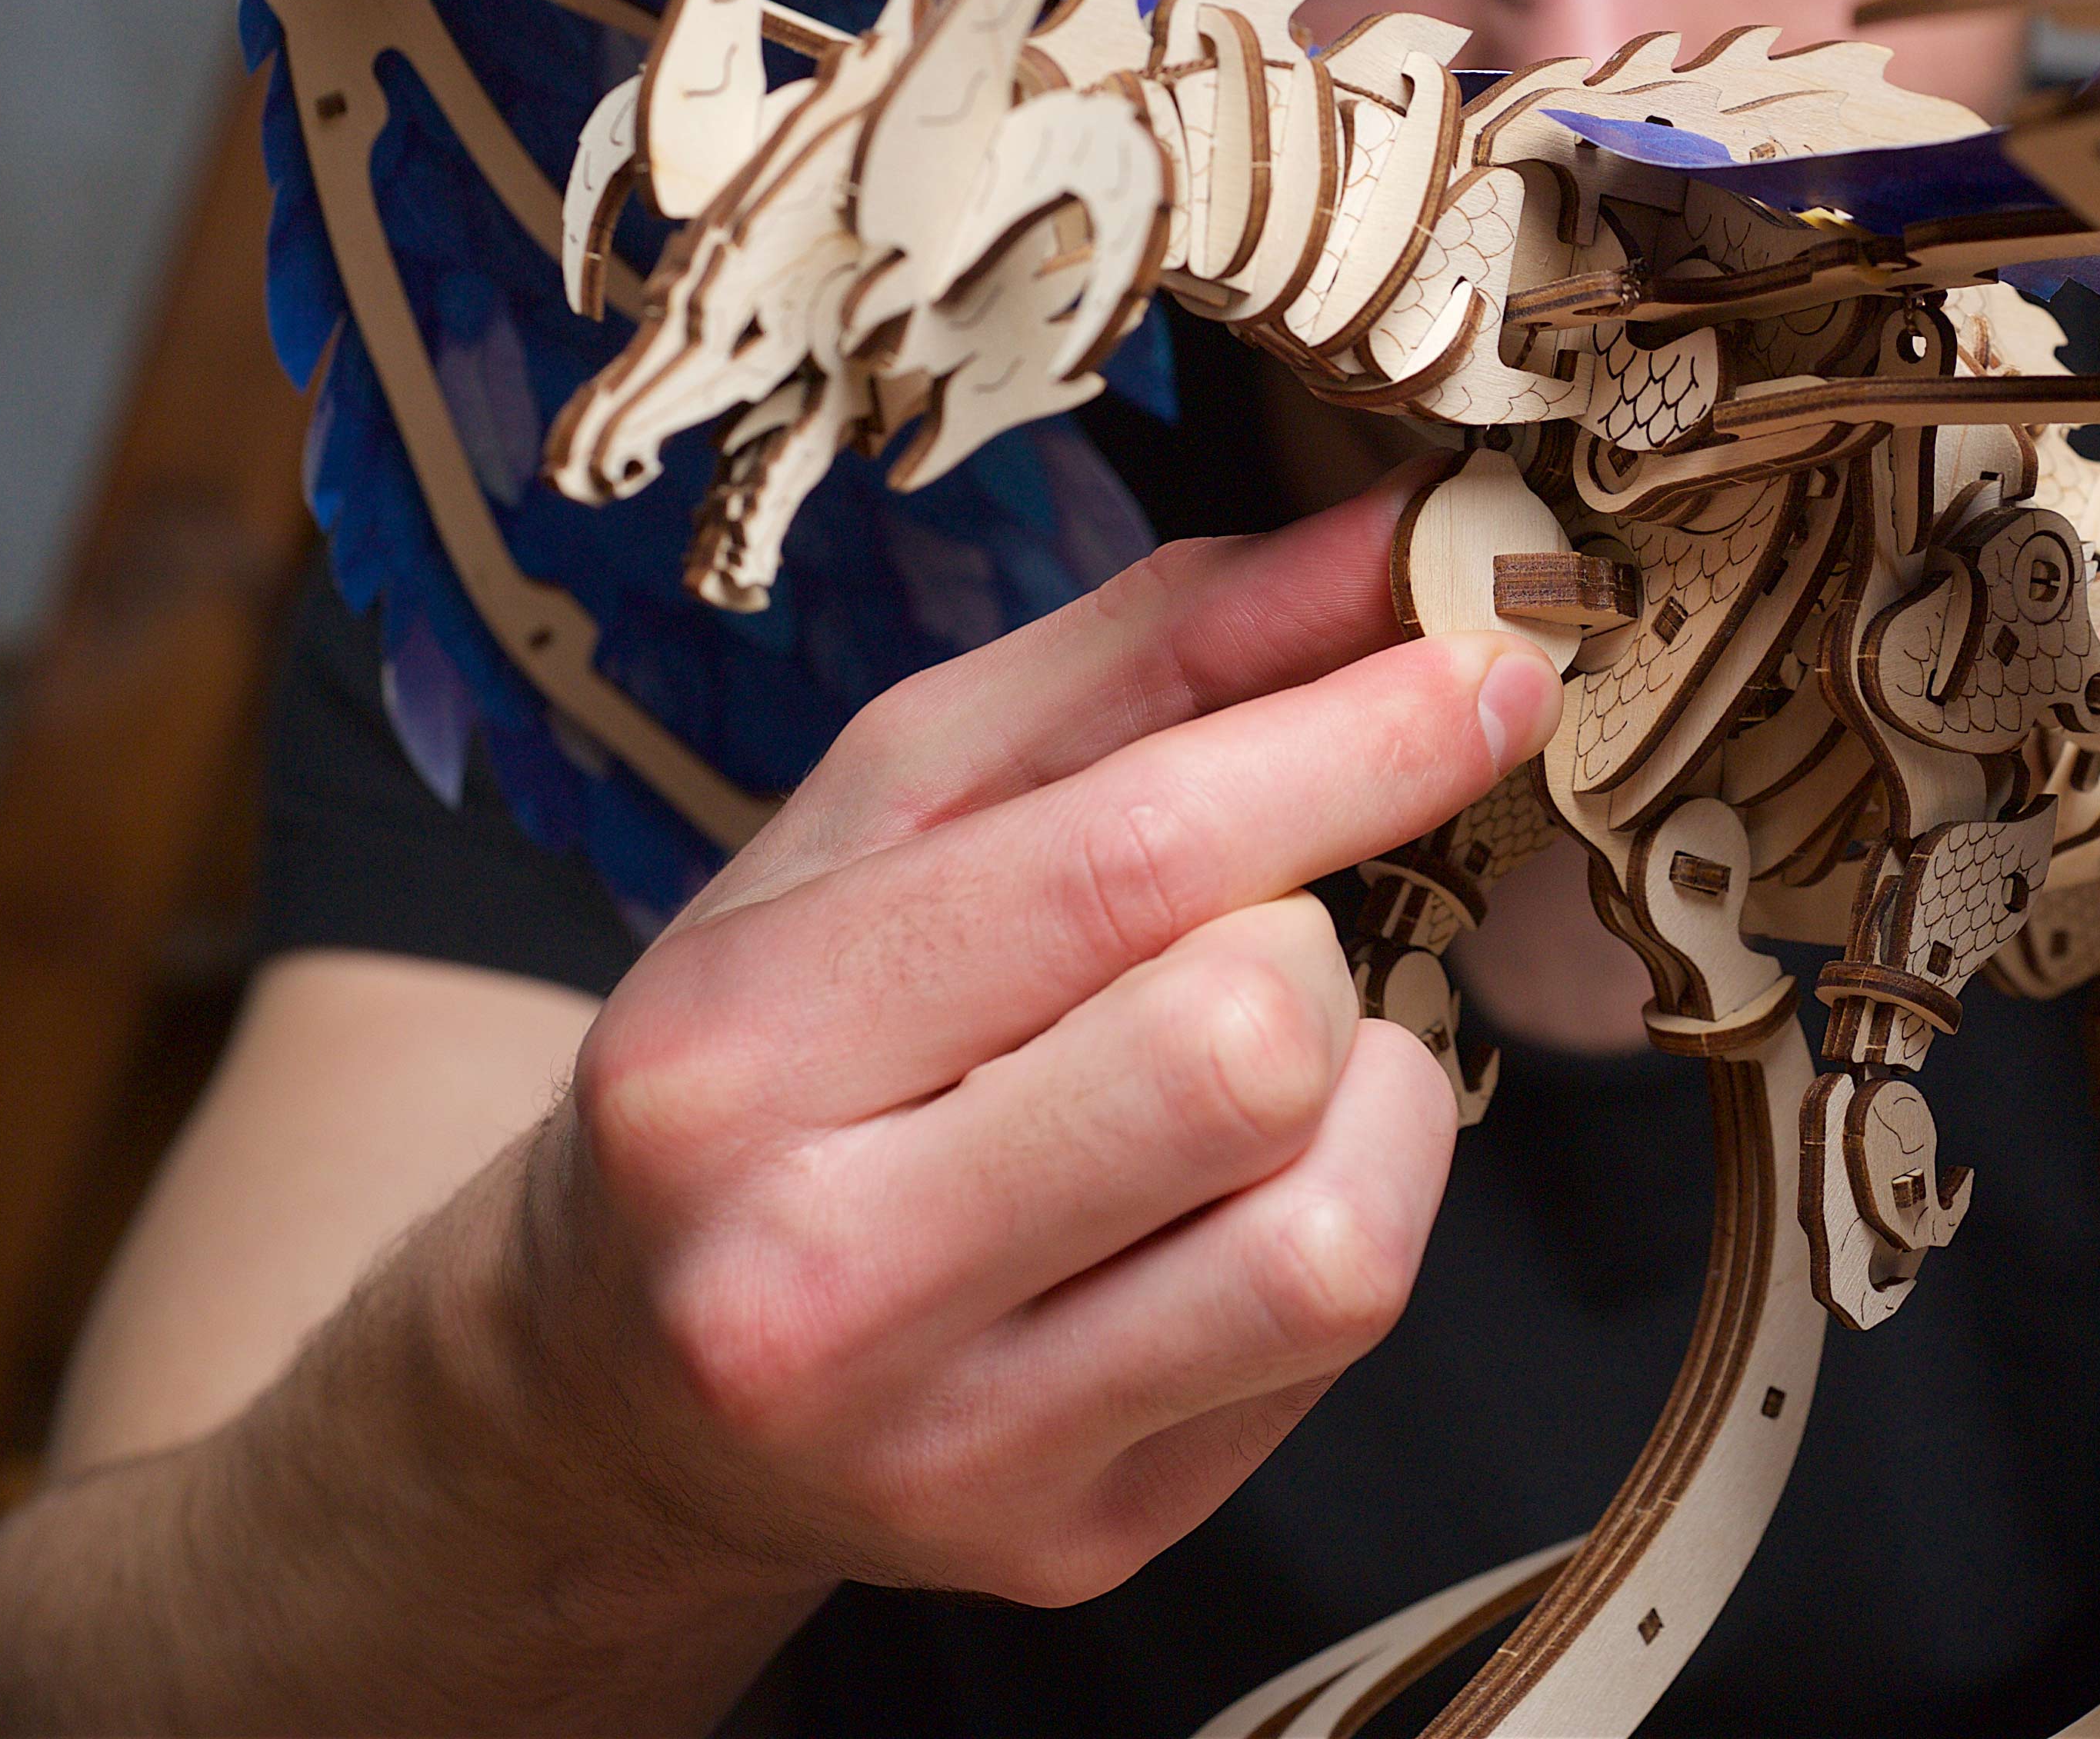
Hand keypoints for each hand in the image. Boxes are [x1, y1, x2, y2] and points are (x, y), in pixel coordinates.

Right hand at [520, 471, 1560, 1606]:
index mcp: (737, 1055)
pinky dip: (1338, 1211)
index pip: (1123, 865)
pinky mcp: (1081, 1545)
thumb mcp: (891, 812)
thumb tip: (1390, 553)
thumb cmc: (771, 1051)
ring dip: (1360, 1097)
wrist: (614, 1380)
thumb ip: (1142, 660)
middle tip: (1255, 922)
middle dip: (1311, 940)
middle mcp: (821, 1283)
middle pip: (1248, 1050)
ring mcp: (960, 1448)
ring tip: (1256, 1067)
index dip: (1352, 744)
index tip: (1486, 666)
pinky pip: (1338, 1346)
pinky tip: (1227, 1186)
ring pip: (1338, 1238)